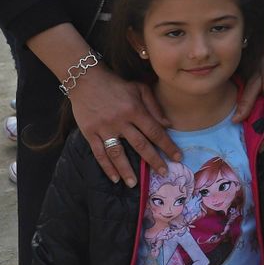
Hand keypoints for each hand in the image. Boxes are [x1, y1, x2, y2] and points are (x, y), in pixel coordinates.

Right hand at [68, 67, 180, 187]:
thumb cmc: (116, 85)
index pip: (155, 131)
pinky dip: (107, 167)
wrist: (85, 80)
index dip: (167, 146)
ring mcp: (104, 128)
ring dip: (127, 170)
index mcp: (135, 110)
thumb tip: (168, 125)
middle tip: (163, 173)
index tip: (177, 158)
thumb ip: (154, 106)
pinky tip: (114, 178)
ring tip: (135, 184)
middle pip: (140, 145)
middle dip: (153, 160)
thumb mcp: (139, 89)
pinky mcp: (89, 133)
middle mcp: (121, 121)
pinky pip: (99, 153)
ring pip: (118, 153)